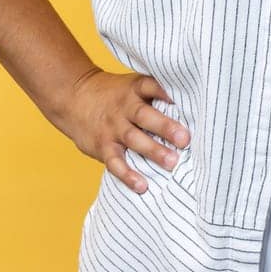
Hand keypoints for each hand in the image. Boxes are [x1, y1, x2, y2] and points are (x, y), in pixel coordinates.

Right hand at [50, 67, 190, 194]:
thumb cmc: (116, 95)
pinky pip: (115, 162)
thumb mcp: (133, 86)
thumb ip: (157, 94)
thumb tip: (196, 107)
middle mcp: (124, 107)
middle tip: (185, 139)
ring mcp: (113, 127)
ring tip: (172, 163)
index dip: (168, 91)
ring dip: (153, 151)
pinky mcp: (102, 146)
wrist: (74, 97)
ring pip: (133, 139)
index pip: (152, 86)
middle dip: (165, 127)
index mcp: (135, 89)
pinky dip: (127, 175)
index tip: (188, 99)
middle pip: (145, 115)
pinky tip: (142, 186)